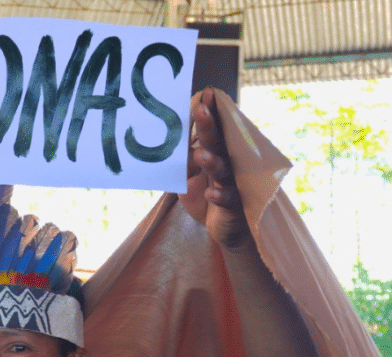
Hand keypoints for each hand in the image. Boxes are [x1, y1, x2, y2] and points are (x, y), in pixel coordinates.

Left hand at [180, 88, 251, 249]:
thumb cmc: (205, 195)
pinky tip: (210, 193)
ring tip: (199, 154)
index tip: (204, 93)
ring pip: (223, 169)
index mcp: (215, 152)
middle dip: (209, 126)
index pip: (212, 128)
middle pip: (218, 142)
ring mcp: (231, 183)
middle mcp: (226, 163)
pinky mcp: (233, 205)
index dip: (209, 112)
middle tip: (201, 109)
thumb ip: (179, 157)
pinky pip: (227, 198)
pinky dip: (219, 195)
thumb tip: (157, 136)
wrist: (222, 228)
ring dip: (212, 161)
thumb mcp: (188, 174)